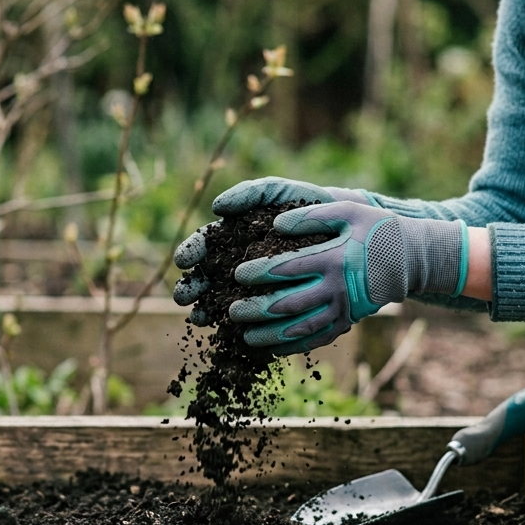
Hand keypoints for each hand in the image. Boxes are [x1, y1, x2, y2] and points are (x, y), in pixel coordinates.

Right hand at [172, 178, 373, 312]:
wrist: (342, 225)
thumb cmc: (303, 204)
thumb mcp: (275, 192)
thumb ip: (247, 193)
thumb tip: (217, 207)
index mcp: (234, 238)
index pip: (205, 246)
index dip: (191, 253)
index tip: (183, 261)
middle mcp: (239, 264)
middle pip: (208, 279)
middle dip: (193, 288)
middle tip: (183, 297)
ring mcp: (257, 286)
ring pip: (226, 301)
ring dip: (210, 311)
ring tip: (201, 318)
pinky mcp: (277, 303)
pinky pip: (257, 317)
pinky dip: (244, 326)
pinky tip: (234, 332)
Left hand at [228, 202, 465, 354]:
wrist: (411, 258)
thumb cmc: (376, 228)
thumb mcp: (349, 211)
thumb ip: (312, 215)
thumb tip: (276, 223)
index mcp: (334, 258)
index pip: (287, 268)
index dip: (258, 272)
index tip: (237, 275)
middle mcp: (337, 288)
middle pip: (288, 304)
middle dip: (256, 310)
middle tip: (231, 312)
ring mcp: (343, 309)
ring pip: (301, 328)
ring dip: (270, 335)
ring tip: (244, 337)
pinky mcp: (348, 321)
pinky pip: (318, 338)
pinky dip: (294, 346)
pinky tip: (272, 349)